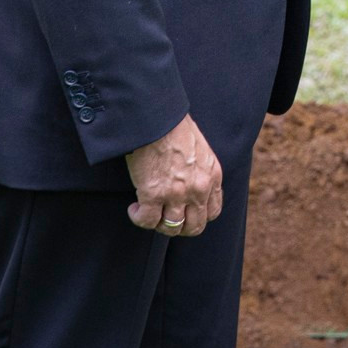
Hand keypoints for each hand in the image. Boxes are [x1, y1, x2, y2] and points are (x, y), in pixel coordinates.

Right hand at [125, 114, 222, 238]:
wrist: (157, 119)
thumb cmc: (174, 127)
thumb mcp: (200, 149)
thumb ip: (200, 170)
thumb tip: (191, 183)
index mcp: (212, 176)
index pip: (213, 211)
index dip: (197, 216)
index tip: (185, 212)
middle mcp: (198, 189)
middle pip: (194, 226)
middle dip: (179, 227)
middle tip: (165, 217)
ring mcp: (177, 194)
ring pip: (171, 228)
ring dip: (158, 224)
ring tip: (148, 211)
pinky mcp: (153, 195)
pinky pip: (147, 221)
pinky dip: (138, 218)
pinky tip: (134, 208)